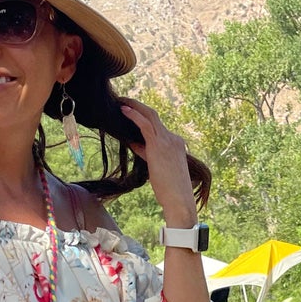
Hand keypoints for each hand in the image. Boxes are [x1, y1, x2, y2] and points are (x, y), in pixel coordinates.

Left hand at [118, 98, 196, 228]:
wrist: (179, 200)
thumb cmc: (170, 190)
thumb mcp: (157, 167)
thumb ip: (147, 153)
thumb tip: (134, 144)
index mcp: (175, 143)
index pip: (157, 126)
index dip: (142, 118)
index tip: (130, 113)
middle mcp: (173, 138)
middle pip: (153, 115)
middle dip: (138, 106)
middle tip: (123, 101)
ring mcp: (167, 140)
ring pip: (149, 115)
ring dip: (134, 106)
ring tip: (120, 102)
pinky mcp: (158, 145)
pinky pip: (145, 124)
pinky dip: (133, 115)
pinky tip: (123, 110)